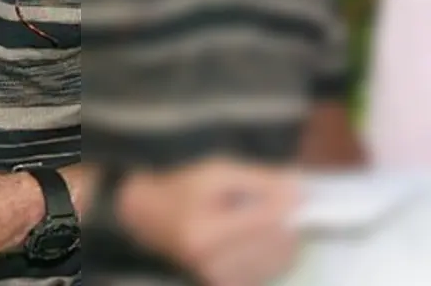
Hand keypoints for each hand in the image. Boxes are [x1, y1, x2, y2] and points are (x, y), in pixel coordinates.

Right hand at [118, 159, 299, 285]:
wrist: (148, 217)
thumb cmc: (182, 189)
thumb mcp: (217, 172)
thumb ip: (259, 180)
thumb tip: (298, 190)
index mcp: (205, 231)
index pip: (265, 221)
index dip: (288, 204)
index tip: (298, 190)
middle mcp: (211, 262)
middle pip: (277, 243)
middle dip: (286, 220)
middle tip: (278, 202)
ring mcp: (218, 278)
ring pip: (278, 259)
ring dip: (281, 237)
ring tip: (263, 219)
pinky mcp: (224, 285)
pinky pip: (269, 271)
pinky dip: (273, 253)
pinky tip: (258, 238)